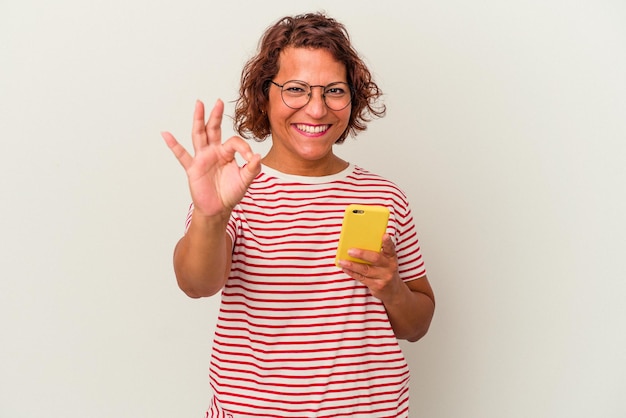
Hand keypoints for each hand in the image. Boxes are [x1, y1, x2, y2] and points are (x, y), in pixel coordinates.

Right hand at [162, 100, 260, 217]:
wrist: (218, 209)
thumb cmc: (231, 193)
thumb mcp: (245, 181)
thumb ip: (252, 169)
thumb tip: (257, 156)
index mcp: (226, 153)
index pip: (234, 142)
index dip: (244, 148)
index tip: (251, 159)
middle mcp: (213, 152)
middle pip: (213, 129)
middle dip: (215, 115)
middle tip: (218, 102)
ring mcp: (202, 158)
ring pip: (199, 135)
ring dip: (199, 120)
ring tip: (199, 104)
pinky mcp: (193, 168)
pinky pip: (182, 155)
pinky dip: (174, 145)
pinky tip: (166, 134)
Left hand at [338, 234, 403, 301]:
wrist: (393, 291)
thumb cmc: (384, 271)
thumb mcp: (386, 261)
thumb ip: (376, 253)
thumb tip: (357, 244)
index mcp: (391, 257)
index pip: (390, 248)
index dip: (388, 242)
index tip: (385, 235)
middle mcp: (389, 267)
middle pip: (375, 259)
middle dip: (362, 254)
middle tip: (350, 251)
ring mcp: (384, 277)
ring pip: (365, 270)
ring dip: (352, 265)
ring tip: (341, 261)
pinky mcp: (377, 286)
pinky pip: (362, 278)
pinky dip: (352, 273)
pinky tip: (345, 268)